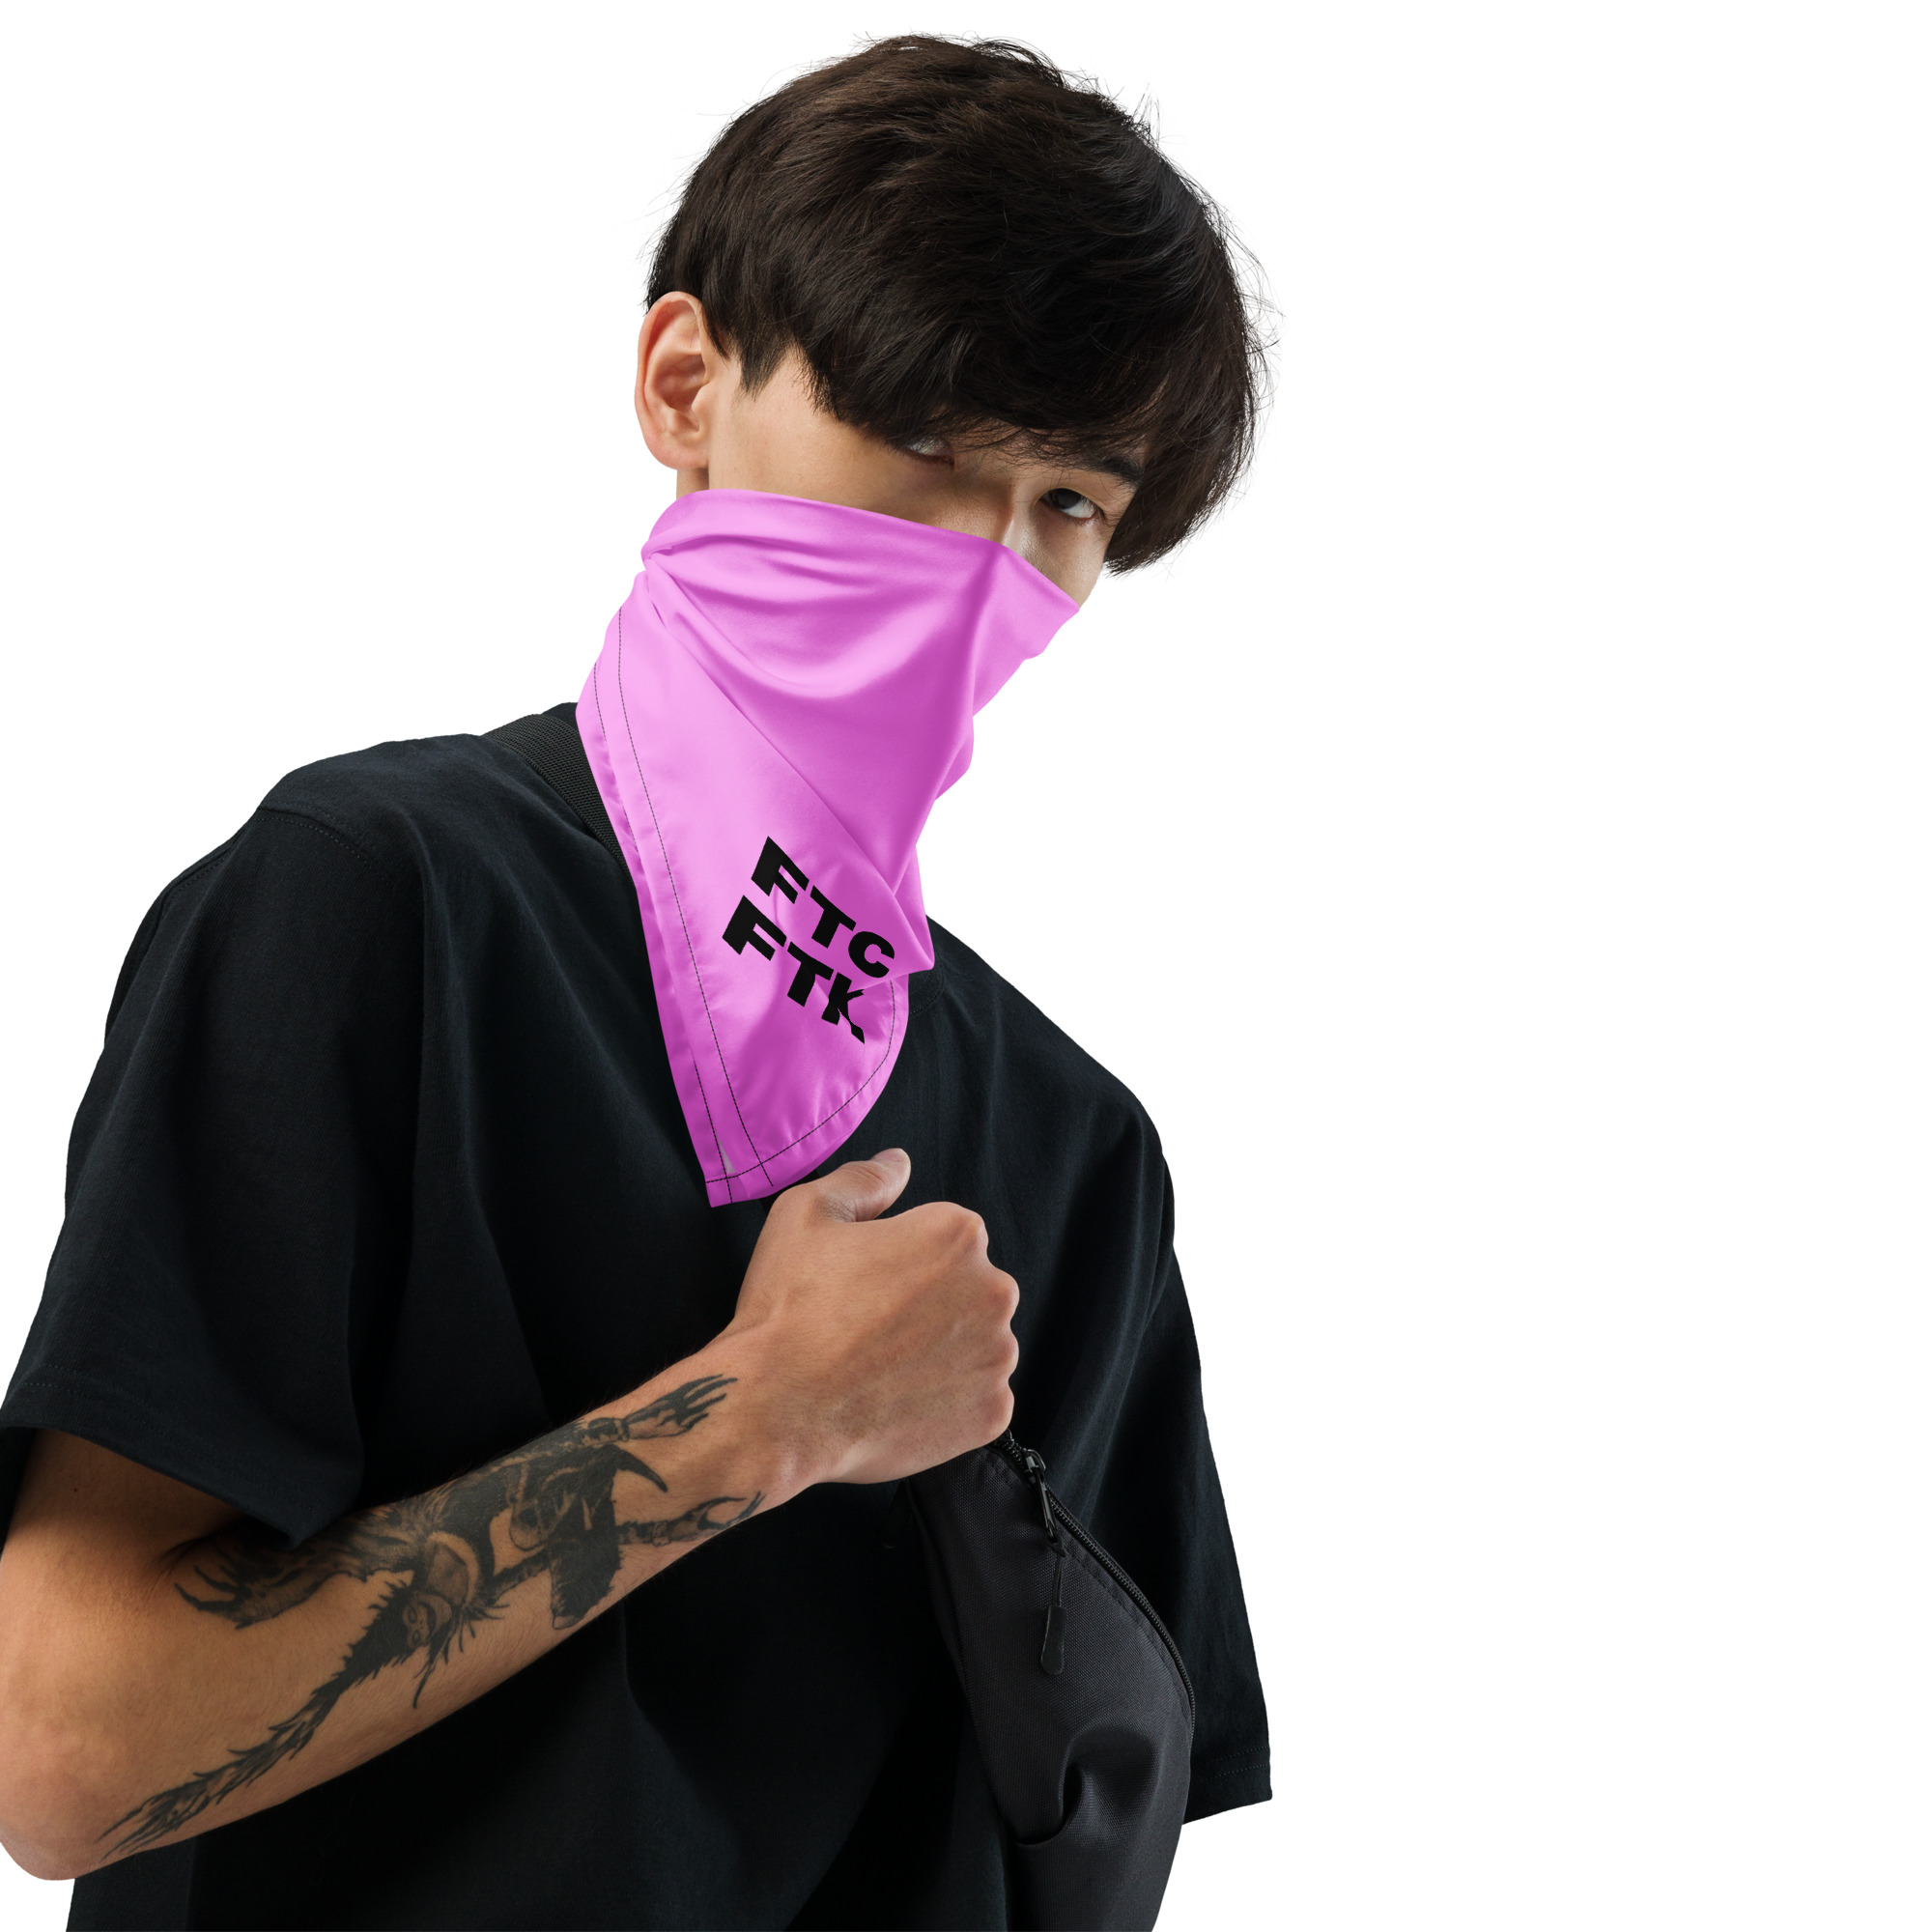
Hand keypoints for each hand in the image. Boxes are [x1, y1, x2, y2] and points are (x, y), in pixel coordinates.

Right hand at [718, 1150, 1018, 1487]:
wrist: (776, 1410)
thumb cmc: (789, 1307)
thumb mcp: (807, 1213)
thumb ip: (864, 1181)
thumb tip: (899, 1163)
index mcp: (956, 1233)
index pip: (944, 1239)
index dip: (899, 1262)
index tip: (862, 1287)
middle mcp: (993, 1291)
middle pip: (967, 1292)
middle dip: (929, 1306)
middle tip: (869, 1330)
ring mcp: (997, 1357)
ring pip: (975, 1346)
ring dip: (941, 1354)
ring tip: (880, 1370)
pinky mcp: (992, 1415)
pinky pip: (977, 1401)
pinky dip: (946, 1404)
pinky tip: (897, 1403)